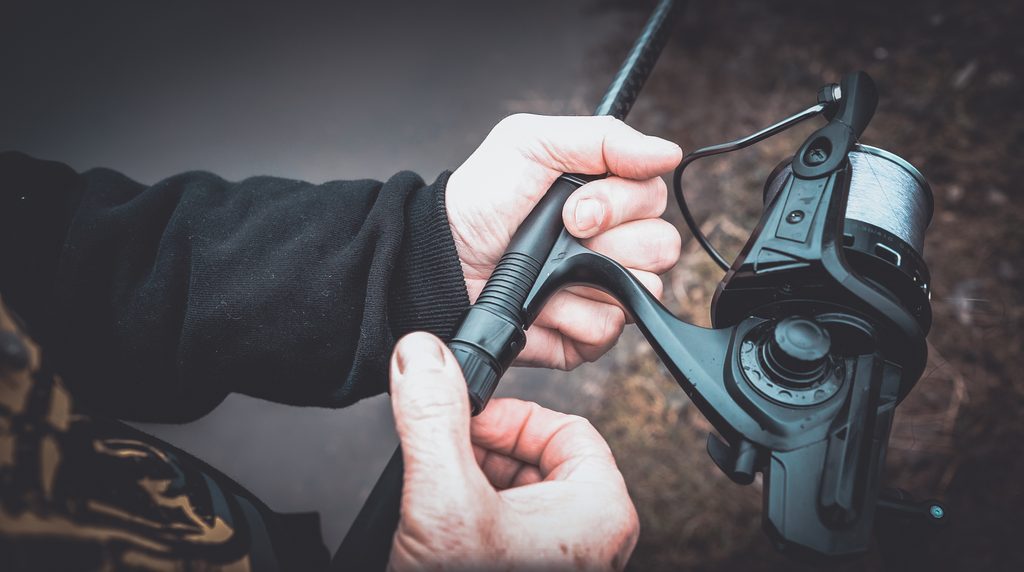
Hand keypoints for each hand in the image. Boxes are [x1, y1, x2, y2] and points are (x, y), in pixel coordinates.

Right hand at [388, 332, 638, 570]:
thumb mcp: (443, 502)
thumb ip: (433, 419)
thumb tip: (421, 357)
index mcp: (600, 510)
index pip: (566, 426)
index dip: (508, 416)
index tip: (466, 420)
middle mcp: (592, 535)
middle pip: (537, 457)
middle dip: (482, 451)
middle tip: (443, 458)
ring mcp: (564, 558)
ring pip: (517, 492)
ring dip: (471, 484)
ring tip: (436, 499)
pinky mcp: (532, 569)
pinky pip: (507, 527)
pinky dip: (470, 517)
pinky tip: (438, 529)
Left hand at [446, 114, 682, 369]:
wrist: (441, 259)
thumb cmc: (481, 200)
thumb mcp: (532, 143)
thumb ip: (604, 139)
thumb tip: (667, 152)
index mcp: (607, 196)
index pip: (654, 197)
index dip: (618, 203)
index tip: (573, 208)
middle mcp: (613, 243)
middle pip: (660, 246)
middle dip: (607, 240)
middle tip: (562, 235)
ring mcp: (602, 290)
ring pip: (644, 289)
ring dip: (590, 278)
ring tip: (548, 269)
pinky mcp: (585, 333)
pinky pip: (608, 329)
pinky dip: (571, 317)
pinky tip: (543, 303)